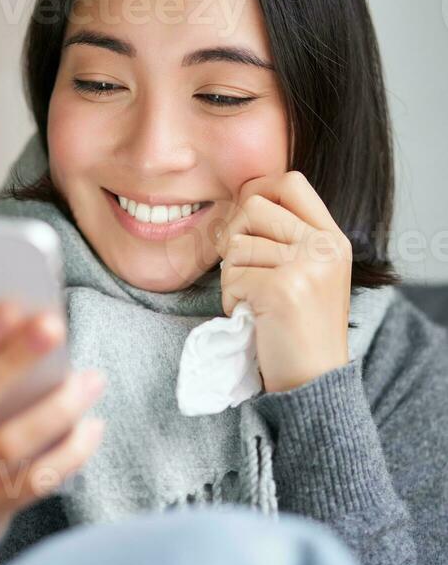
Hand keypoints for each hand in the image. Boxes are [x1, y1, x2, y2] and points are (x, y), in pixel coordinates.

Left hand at [214, 171, 352, 393]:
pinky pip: (231, 277)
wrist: (314, 382)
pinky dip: (232, 301)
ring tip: (255, 302)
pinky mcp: (282, 289)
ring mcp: (306, 265)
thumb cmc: (301, 329)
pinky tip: (254, 318)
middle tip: (243, 271)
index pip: (289, 181)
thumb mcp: (310, 273)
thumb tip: (241, 200)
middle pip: (252, 206)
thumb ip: (288, 237)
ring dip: (232, 277)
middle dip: (234, 239)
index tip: (245, 223)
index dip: (256, 192)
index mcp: (332, 237)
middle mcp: (324, 245)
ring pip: (236, 245)